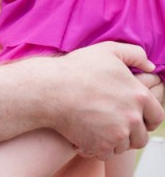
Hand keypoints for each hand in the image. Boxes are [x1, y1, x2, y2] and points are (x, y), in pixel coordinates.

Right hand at [51, 43, 162, 159]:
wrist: (49, 90)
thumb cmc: (75, 69)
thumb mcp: (107, 51)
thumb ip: (134, 54)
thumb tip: (150, 66)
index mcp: (139, 96)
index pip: (157, 116)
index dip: (146, 118)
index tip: (135, 117)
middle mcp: (132, 117)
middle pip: (141, 136)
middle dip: (130, 132)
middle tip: (113, 123)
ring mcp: (118, 134)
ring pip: (124, 146)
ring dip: (114, 140)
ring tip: (98, 127)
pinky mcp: (102, 146)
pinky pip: (107, 153)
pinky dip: (99, 147)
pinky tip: (88, 133)